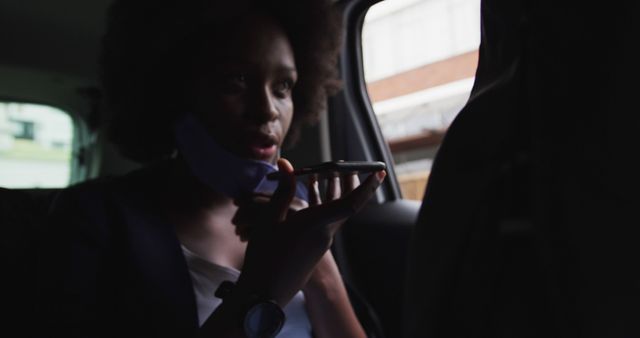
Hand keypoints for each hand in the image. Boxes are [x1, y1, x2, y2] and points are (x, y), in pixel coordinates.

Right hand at [234, 158, 385, 305]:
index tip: (378, 172)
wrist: (264, 295)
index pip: (351, 204)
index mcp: (317, 225)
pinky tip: (311, 193)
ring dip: (332, 192)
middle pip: (346, 204)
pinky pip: (325, 220)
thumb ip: (283, 191)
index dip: (367, 187)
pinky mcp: (315, 249)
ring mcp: (321, 243)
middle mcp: (325, 234)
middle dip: (349, 183)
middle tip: (348, 165)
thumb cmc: (265, 258)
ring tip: (325, 172)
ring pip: (335, 212)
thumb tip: (287, 164)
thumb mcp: (270, 220)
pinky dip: (321, 204)